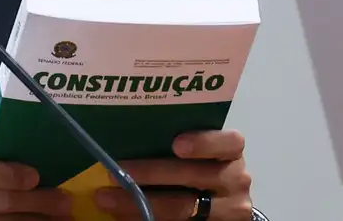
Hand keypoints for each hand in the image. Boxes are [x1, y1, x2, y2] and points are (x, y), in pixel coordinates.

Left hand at [93, 130, 253, 220]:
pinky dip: (146, 219)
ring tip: (107, 197)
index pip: (229, 142)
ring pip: (182, 208)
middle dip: (150, 173)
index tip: (176, 144)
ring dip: (138, 203)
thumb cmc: (200, 164)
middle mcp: (235, 179)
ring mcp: (228, 209)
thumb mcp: (198, 150)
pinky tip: (123, 215)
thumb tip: (126, 130)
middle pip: (194, 176)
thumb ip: (175, 140)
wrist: (221, 202)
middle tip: (114, 171)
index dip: (204, 142)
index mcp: (231, 152)